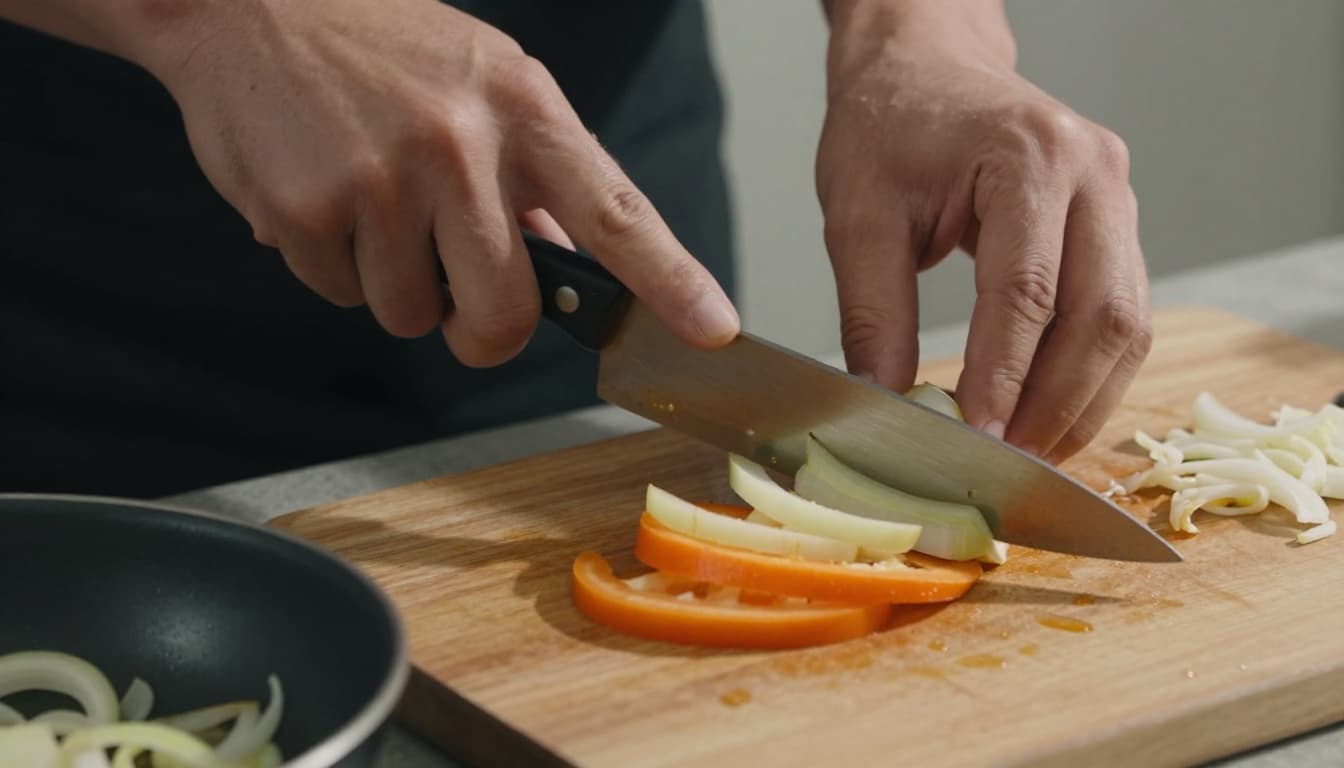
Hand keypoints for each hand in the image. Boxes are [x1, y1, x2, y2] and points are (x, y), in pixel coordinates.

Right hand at [131, 0, 737, 363]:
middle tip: (463, 307)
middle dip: (484, 335)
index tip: (711, 328)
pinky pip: (340, 296)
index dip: (670, 280)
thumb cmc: (383, 50)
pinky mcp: (307, 212)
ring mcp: (380, 181)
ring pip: (411, 316)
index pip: (616, 212)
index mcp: (523, 108)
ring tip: (373, 205)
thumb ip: (532, 176)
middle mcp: (460, 146)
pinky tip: (324, 197)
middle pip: (507, 315)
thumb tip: (561, 262)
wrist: (247, 4)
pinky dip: (334, 267)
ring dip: (396, 287)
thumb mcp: (482, 83)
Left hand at [816, 1, 1150, 461]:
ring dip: (1083, 401)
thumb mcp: (857, 217)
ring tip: (1028, 454)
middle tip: (1006, 463)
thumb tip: (883, 404)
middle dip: (1055, 403)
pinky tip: (1048, 414)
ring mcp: (1119, 198)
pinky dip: (1090, 376)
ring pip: (1128, 325)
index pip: (1028, 290)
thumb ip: (873, 313)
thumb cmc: (888, 128)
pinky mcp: (1118, 225)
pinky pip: (1123, 315)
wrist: (925, 69)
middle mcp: (1095, 173)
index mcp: (1028, 156)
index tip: (975, 438)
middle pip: (1102, 316)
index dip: (1004, 375)